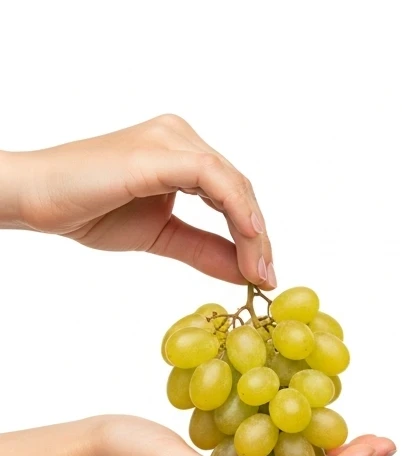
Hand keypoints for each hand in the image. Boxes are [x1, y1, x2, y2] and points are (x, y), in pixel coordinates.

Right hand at [3, 115, 273, 285]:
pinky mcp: (158, 154)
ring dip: (253, 232)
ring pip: (232, 183)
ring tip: (259, 271)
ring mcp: (170, 140)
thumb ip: (205, 250)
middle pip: (239, 187)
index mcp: (181, 152)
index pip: (233, 192)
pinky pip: (213, 178)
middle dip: (259, 238)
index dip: (255, 235)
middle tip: (267, 279)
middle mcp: (179, 137)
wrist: (41, 200)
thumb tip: (246, 272)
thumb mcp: (163, 237)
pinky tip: (249, 240)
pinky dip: (237, 210)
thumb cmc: (91, 210)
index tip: (265, 275)